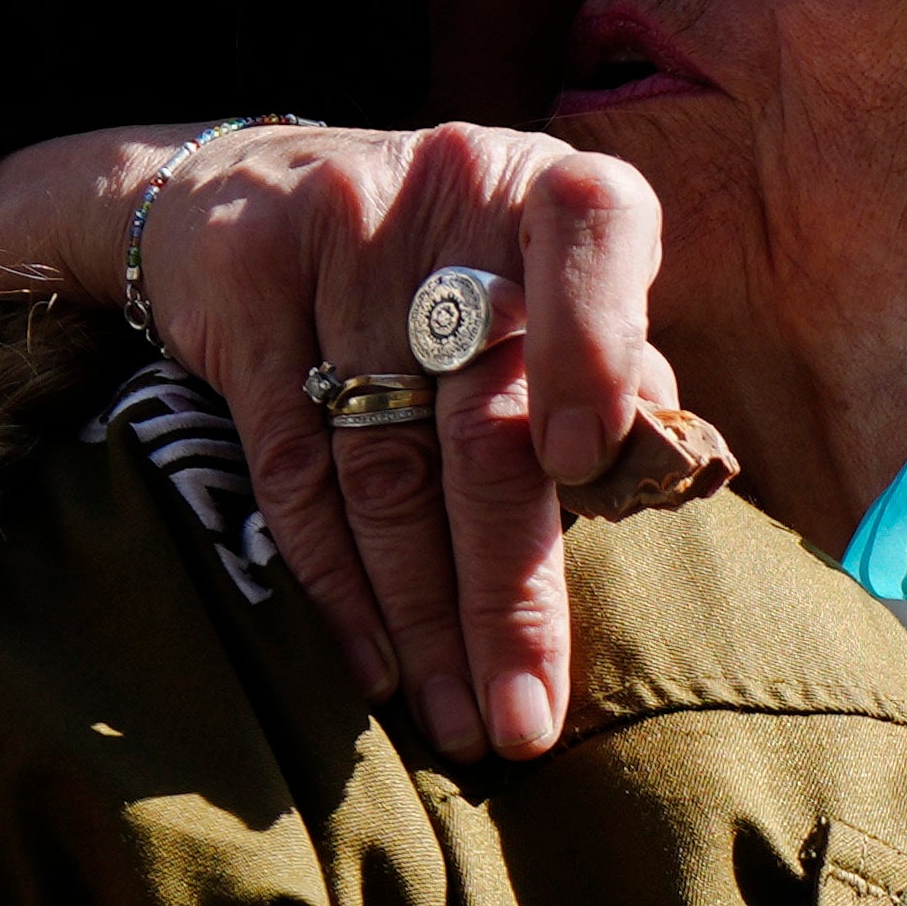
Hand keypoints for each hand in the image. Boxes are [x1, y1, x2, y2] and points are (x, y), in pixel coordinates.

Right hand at [0, 114, 687, 764]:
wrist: (239, 186)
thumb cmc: (441, 261)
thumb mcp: (535, 272)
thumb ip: (606, 363)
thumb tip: (667, 473)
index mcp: (550, 186)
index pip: (597, 238)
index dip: (595, 351)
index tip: (586, 468)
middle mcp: (451, 195)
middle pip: (482, 420)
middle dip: (507, 592)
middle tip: (524, 717)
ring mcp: (339, 238)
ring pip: (385, 467)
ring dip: (422, 616)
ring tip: (456, 719)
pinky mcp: (248, 289)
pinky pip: (292, 469)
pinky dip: (335, 580)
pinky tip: (373, 662)